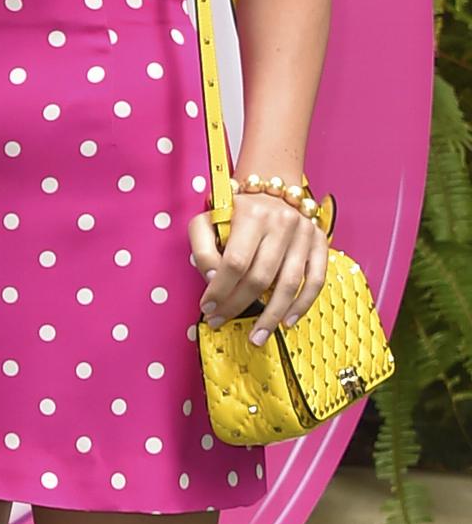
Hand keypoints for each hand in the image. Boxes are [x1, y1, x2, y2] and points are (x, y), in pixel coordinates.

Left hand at [189, 193, 327, 343]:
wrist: (272, 187)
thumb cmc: (235, 210)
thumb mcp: (208, 219)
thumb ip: (202, 247)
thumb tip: (212, 280)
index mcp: (250, 214)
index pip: (234, 261)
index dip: (220, 289)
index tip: (207, 308)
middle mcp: (281, 223)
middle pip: (260, 276)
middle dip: (238, 305)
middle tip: (221, 322)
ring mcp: (304, 234)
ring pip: (289, 284)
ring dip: (271, 316)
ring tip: (257, 336)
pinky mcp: (321, 243)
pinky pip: (315, 281)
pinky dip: (302, 305)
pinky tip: (287, 321)